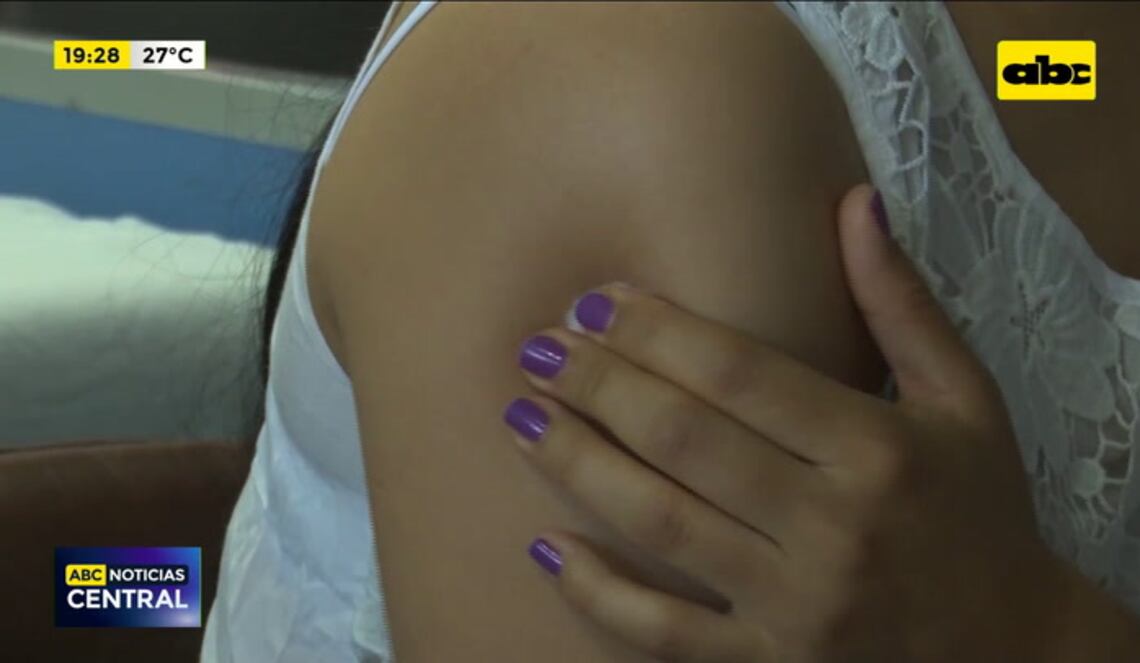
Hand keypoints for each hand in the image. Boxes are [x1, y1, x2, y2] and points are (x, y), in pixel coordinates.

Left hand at [502, 184, 1078, 661]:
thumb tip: (855, 201)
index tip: (595, 301)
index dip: (656, 331)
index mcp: (877, 450)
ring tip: (520, 417)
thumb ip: (900, 302)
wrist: (1014, 648)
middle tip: (537, 349)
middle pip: (684, 440)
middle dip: (598, 386)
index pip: (740, 374)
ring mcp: (797, 607)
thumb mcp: (965, 398)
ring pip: (662, 527)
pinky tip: (545, 545)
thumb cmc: (979, 509)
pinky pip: (665, 637)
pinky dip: (598, 594)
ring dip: (577, 466)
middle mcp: (834, 527)